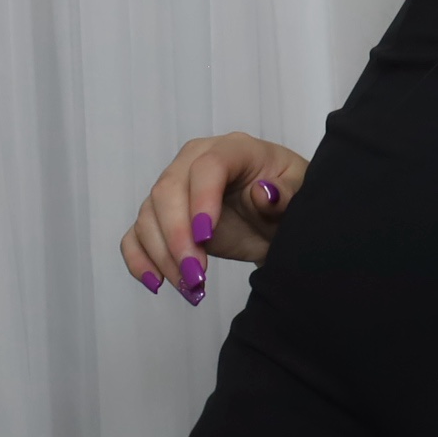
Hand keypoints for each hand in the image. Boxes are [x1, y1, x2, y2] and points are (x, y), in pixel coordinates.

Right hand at [116, 133, 309, 305]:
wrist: (278, 220)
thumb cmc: (289, 200)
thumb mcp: (300, 195)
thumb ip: (286, 193)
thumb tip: (264, 192)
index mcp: (233, 150)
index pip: (207, 166)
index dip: (202, 200)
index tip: (205, 237)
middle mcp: (194, 162)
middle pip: (168, 191)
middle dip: (177, 237)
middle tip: (196, 274)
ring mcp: (174, 189)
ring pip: (149, 216)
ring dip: (163, 255)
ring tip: (190, 286)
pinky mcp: (161, 218)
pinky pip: (137, 235)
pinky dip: (139, 259)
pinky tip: (157, 282)